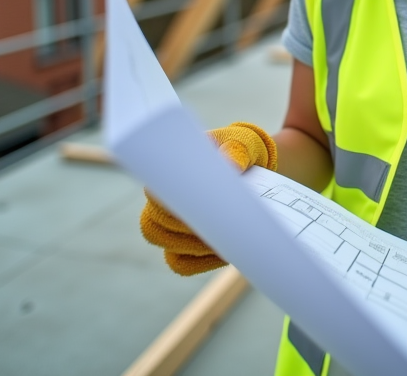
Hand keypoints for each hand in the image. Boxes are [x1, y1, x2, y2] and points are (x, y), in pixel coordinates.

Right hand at [140, 122, 276, 274]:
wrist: (253, 168)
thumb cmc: (241, 149)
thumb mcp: (243, 143)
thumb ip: (237, 150)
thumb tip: (231, 165)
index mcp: (169, 173)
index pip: (153, 192)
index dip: (167, 202)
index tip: (197, 203)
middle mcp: (162, 203)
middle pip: (153, 226)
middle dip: (184, 229)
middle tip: (217, 223)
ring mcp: (172, 228)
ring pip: (167, 247)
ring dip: (193, 247)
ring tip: (224, 237)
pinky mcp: (187, 247)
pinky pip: (182, 263)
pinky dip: (200, 262)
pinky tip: (224, 252)